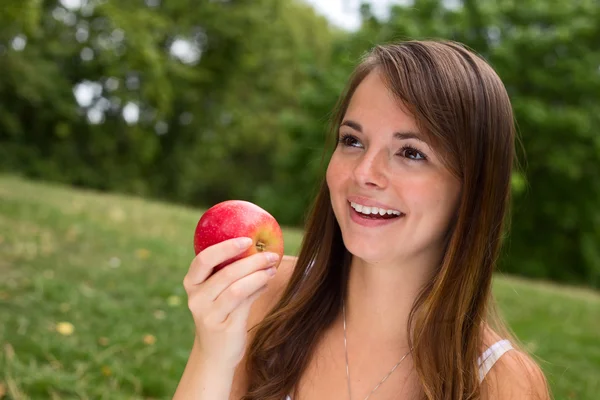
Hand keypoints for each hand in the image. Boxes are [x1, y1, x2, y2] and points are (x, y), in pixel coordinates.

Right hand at [183, 237, 278, 367]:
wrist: (215, 353)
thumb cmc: (220, 313)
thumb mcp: (217, 292)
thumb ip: (229, 272)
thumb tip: (258, 249)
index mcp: (192, 283)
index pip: (204, 260)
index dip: (225, 248)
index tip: (247, 240)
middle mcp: (196, 298)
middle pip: (225, 273)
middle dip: (252, 261)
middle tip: (271, 255)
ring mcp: (208, 314)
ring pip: (237, 289)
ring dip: (258, 275)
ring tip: (272, 269)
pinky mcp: (223, 326)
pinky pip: (244, 303)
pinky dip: (258, 289)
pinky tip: (267, 283)